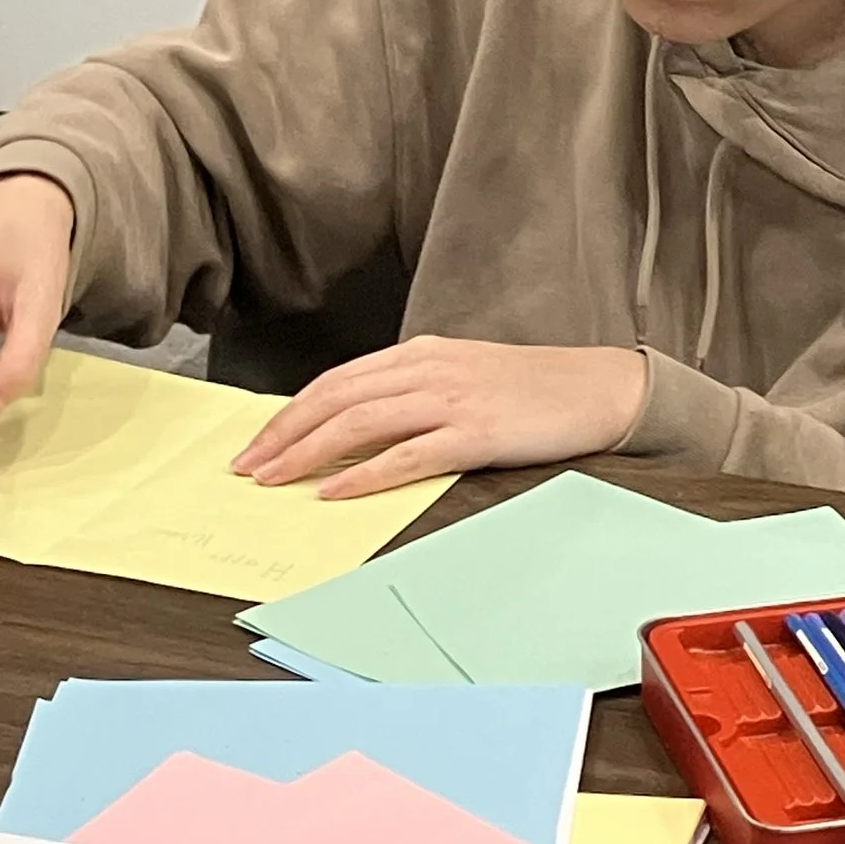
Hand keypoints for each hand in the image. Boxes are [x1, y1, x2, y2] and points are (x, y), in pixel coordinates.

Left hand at [231, 336, 647, 498]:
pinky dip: (364, 473)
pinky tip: (334, 490)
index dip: (291, 412)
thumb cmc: (532, 389)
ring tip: (274, 479)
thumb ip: (413, 394)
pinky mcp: (475, 433)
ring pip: (360, 421)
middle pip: (336, 397)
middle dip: (283, 433)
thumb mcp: (464, 376)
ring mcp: (452, 399)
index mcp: (422, 353)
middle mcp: (429, 369)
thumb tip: (356, 431)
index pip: (338, 380)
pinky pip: (406, 454)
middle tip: (247, 467)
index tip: (257, 442)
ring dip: (308, 452)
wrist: (597, 388)